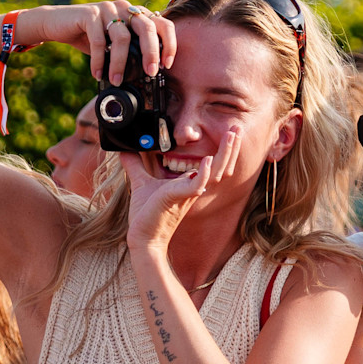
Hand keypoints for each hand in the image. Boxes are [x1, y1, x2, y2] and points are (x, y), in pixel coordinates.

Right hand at [14, 1, 174, 84]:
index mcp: (135, 14)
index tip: (167, 65)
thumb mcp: (113, 42)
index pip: (162, 24)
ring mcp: (107, 8)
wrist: (57, 24)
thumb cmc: (88, 36)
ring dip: (120, 63)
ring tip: (117, 79)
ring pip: (122, 37)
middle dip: (151, 52)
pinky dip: (99, 60)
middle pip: (147, 28)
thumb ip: (131, 50)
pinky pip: (98, 40)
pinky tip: (97, 73)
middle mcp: (124, 7)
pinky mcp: (89, 14)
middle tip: (150, 72)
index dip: (170, 43)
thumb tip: (148, 74)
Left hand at [122, 128, 240, 254]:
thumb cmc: (145, 215)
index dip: (224, 149)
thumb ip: (135, 164)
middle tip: (237, 127)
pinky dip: (204, 172)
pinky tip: (208, 160)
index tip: (230, 131)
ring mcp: (189, 193)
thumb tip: (124, 150)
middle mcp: (194, 188)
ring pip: (217, 172)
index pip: (214, 164)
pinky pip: (197, 185)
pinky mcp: (179, 198)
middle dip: (231, 147)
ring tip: (232, 136)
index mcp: (189, 184)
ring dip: (225, 153)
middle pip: (222, 165)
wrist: (142, 236)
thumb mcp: (141, 182)